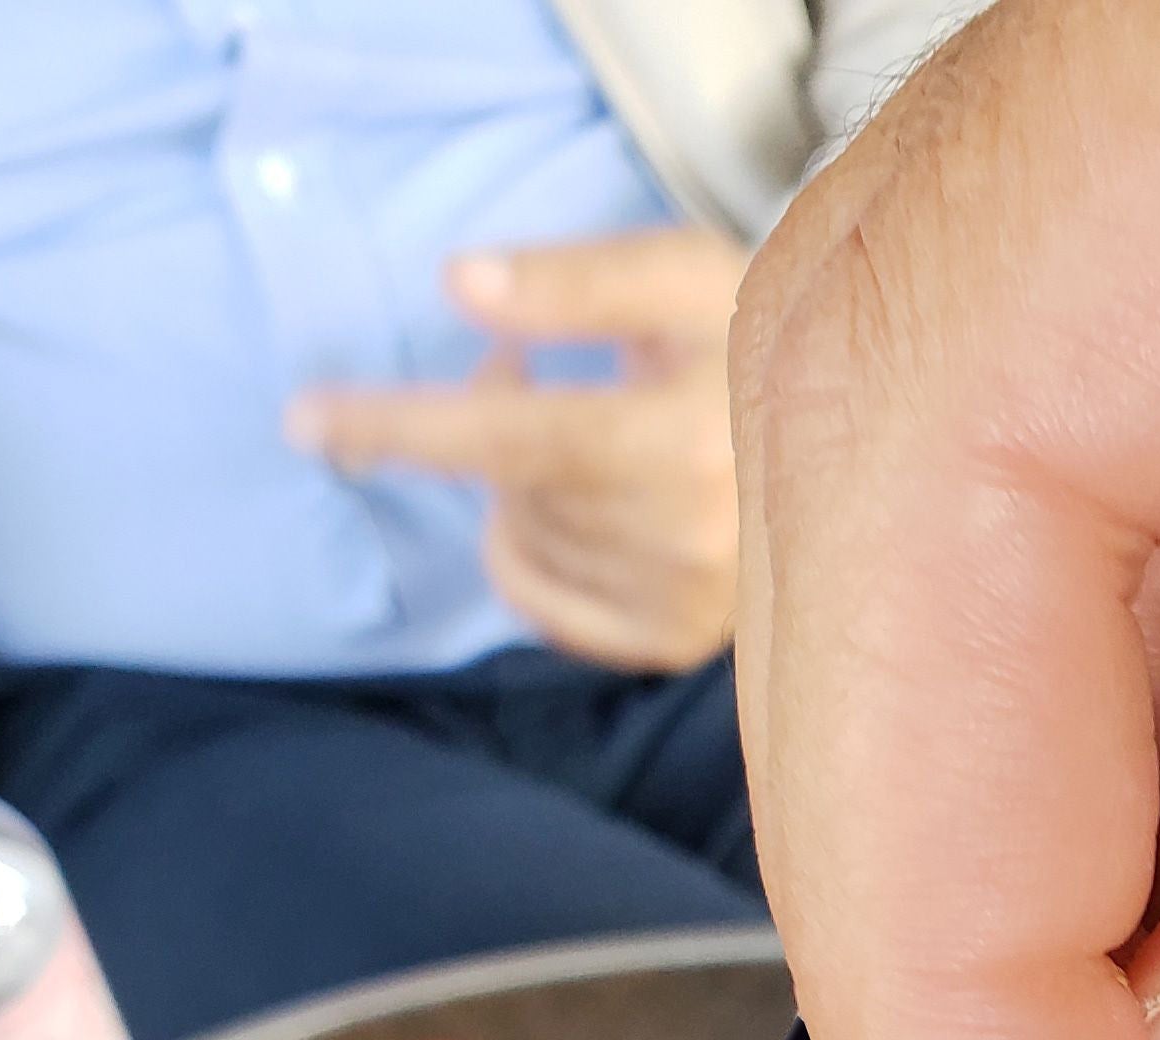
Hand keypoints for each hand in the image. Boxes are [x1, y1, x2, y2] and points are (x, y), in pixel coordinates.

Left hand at [293, 229, 746, 671]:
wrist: (854, 443)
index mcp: (693, 443)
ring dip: (517, 483)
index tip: (305, 419)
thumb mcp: (676, 276)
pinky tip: (577, 508)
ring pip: (523, 544)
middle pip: (511, 489)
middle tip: (533, 367)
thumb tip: (459, 286)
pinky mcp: (677, 643)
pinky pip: (543, 607)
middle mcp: (694, 541)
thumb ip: (573, 279)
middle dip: (492, 419)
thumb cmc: (748, 341)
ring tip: (583, 436)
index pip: (513, 439)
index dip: (403, 426)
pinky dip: (529, 550)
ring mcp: (688, 605)